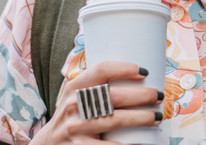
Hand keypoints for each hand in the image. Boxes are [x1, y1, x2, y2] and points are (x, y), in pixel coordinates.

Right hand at [30, 61, 162, 143]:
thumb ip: (95, 87)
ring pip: (116, 120)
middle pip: (114, 96)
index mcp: (74, 88)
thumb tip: (135, 76)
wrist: (48, 144)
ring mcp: (76, 128)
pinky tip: (143, 142)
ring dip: (142, 118)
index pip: (101, 70)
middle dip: (142, 95)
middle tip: (158, 96)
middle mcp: (73, 106)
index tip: (144, 72)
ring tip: (157, 117)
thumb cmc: (71, 117)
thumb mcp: (74, 97)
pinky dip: (129, 144)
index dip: (124, 68)